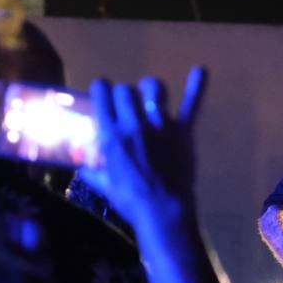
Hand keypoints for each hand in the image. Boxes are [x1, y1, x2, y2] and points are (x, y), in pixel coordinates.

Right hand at [81, 67, 207, 228]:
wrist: (163, 211)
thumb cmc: (131, 201)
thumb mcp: (104, 186)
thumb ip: (91, 171)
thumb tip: (81, 164)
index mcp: (111, 134)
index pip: (102, 94)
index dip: (102, 89)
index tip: (104, 93)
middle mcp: (134, 124)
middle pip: (126, 90)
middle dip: (124, 94)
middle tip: (128, 106)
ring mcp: (161, 125)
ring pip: (154, 89)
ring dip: (151, 89)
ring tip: (151, 96)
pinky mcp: (183, 132)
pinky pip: (191, 104)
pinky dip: (197, 86)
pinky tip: (201, 70)